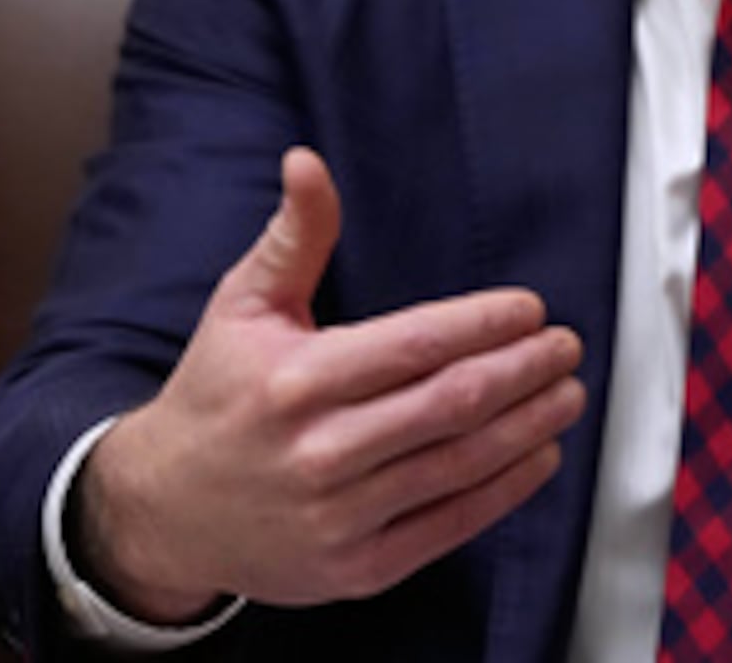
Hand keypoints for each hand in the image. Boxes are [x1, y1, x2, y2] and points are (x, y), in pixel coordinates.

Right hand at [74, 147, 586, 618]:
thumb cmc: (216, 395)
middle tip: (565, 347)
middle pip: (449, 405)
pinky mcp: (356, 569)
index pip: (414, 345)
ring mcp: (339, 518)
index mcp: (294, 381)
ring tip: (566, 394)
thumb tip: (307, 161)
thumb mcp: (243, 305)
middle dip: (522, 371)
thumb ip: (295, 235)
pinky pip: (448, 526)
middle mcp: (319, 453)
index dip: (483, 324)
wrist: (165, 510)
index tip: (529, 308)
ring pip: (459, 465)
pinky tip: (539, 456)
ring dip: (527, 427)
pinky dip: (504, 490)